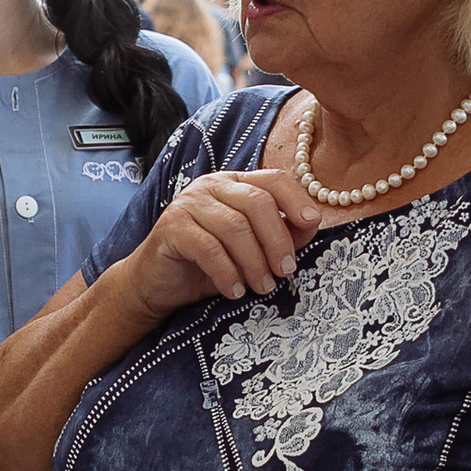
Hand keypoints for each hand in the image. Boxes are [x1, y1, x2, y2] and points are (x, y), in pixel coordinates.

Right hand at [119, 149, 316, 316]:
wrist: (158, 284)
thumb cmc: (209, 265)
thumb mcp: (252, 250)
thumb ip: (280, 235)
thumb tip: (312, 225)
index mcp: (236, 184)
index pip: (273, 179)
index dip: (297, 199)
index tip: (313, 224)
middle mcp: (213, 186)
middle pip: (257, 202)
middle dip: (277, 239)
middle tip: (285, 271)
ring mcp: (189, 203)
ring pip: (234, 226)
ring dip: (254, 261)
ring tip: (262, 287)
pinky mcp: (171, 227)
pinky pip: (208, 247)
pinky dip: (227, 272)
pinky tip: (234, 291)